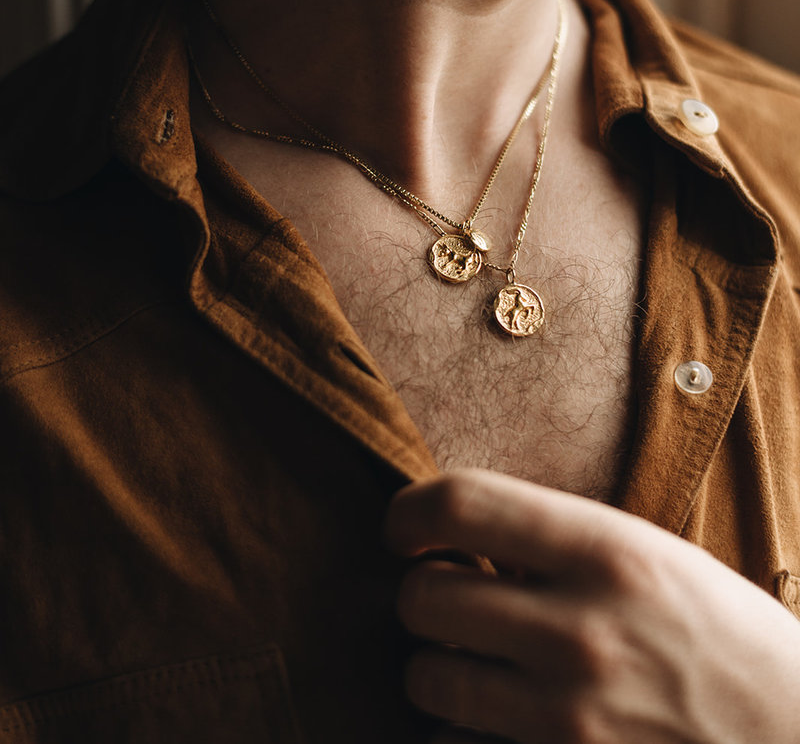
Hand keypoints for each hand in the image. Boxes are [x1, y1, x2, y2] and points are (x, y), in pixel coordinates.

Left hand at [384, 469, 799, 743]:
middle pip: (423, 596)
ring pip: (426, 677)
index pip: (462, 503)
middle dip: (422, 592)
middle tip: (449, 595)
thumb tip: (454, 535)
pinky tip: (500, 715)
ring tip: (476, 657)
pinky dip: (462, 728)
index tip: (405, 526)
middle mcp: (581, 632)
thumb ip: (554, 542)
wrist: (794, 740)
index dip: (410, 509)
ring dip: (436, 664)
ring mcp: (570, 719)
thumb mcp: (651, 557)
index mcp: (608, 552)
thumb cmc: (722, 637)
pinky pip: (454, 743)